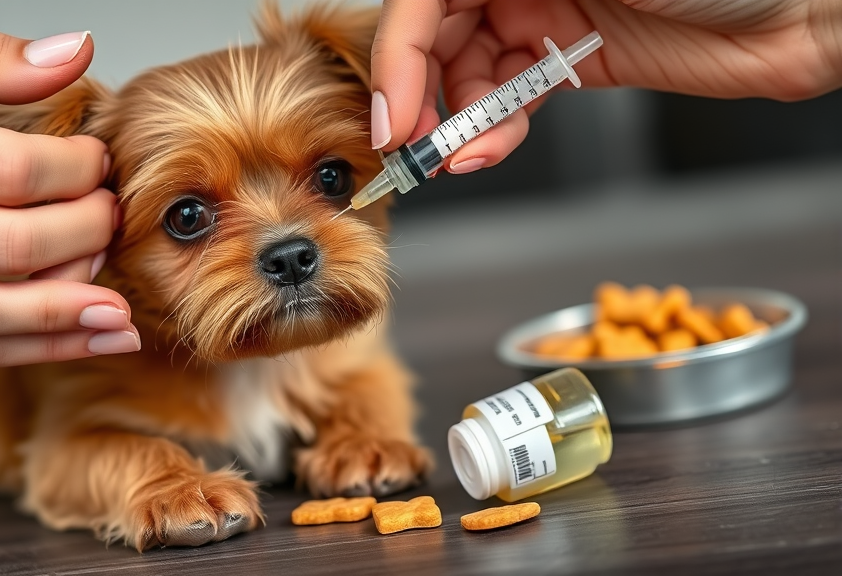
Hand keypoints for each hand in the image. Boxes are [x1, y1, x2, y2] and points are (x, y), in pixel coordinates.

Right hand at [0, 31, 139, 366]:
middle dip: (86, 235)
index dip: (77, 170)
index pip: (12, 171)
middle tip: (111, 217)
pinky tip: (96, 338)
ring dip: (71, 315)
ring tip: (122, 310)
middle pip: (12, 246)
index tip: (99, 162)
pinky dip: (43, 350)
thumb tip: (77, 51)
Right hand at [370, 0, 841, 172]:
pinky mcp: (570, 63)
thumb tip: (420, 14)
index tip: (393, 115)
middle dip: (420, 95)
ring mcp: (543, 17)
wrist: (804, 8)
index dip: (397, 57)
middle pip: (436, 37)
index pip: (423, 1)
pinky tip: (490, 150)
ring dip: (457, 123)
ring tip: (464, 156)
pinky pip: (510, 102)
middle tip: (418, 147)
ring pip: (468, 75)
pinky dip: (494, 131)